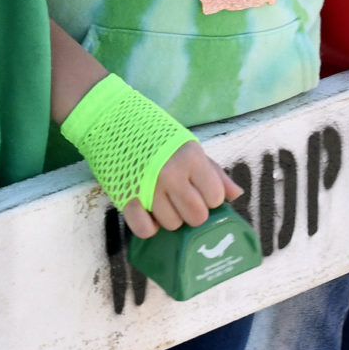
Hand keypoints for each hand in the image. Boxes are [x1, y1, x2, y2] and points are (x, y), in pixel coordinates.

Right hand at [120, 141, 238, 239]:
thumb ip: (213, 171)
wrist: (112, 120)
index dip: (210, 196)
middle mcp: (171, 174)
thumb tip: (236, 194)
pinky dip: (149, 227)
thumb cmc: (155, 134)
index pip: (215, 197)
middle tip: (183, 197)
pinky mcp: (126, 197)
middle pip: (196, 216)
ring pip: (172, 224)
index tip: (200, 188)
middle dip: (193, 211)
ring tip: (163, 199)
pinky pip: (145, 229)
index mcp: (190, 158)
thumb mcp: (188, 146)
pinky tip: (149, 214)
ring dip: (171, 217)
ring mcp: (148, 187)